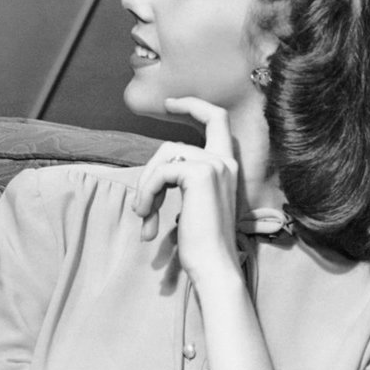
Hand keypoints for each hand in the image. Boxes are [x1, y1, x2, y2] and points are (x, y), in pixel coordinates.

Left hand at [132, 97, 241, 283]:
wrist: (214, 265)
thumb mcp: (192, 206)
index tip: (169, 103)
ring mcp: (214, 165)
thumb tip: (152, 177)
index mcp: (226, 165)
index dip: (193, 105)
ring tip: (144, 216)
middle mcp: (224, 160)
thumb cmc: (201, 243)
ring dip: (146, 188)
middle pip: (173, 146)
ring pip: (163, 160)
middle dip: (150, 174)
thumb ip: (181, 183)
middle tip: (142, 210)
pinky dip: (147, 193)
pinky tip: (146, 216)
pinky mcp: (200, 174)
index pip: (216, 119)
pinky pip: (160, 174)